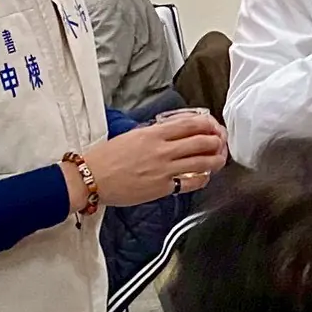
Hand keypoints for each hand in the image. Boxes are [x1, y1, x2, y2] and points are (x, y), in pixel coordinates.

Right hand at [73, 114, 227, 208]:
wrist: (90, 179)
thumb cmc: (106, 156)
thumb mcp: (132, 135)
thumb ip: (155, 133)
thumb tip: (175, 131)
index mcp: (154, 133)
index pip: (191, 124)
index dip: (209, 124)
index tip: (214, 125)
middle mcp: (162, 150)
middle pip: (202, 141)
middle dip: (218, 141)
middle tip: (221, 142)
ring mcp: (164, 170)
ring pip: (202, 162)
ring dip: (216, 159)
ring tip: (220, 158)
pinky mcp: (162, 188)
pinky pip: (190, 182)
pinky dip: (202, 178)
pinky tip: (205, 176)